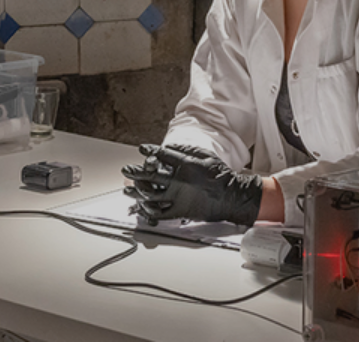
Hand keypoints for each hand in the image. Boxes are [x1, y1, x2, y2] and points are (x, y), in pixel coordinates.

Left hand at [121, 143, 262, 226]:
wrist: (232, 196)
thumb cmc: (221, 175)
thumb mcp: (206, 155)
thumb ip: (187, 150)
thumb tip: (170, 146)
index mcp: (185, 164)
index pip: (161, 155)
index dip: (149, 151)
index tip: (142, 150)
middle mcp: (179, 180)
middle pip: (150, 174)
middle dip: (135, 172)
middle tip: (127, 170)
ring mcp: (178, 196)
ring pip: (150, 194)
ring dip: (136, 192)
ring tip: (128, 190)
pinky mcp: (180, 211)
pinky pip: (159, 213)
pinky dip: (148, 210)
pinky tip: (142, 207)